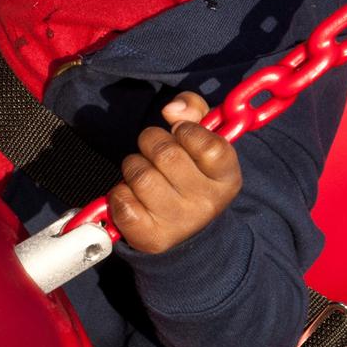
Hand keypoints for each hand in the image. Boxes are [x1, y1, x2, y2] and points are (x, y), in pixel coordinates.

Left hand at [109, 92, 241, 253]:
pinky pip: (122, 201)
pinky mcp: (151, 237)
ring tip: (143, 174)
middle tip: (154, 151)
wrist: (188, 232)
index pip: (208, 146)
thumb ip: (193, 111)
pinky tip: (132, 196)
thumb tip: (172, 109)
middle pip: (165, 154)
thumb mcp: (203, 139)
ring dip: (133, 167)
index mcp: (226, 178)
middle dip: (151, 141)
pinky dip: (119, 193)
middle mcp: (207, 203)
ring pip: (140, 176)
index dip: (187, 130)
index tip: (180, 133)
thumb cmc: (192, 173)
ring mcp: (180, 223)